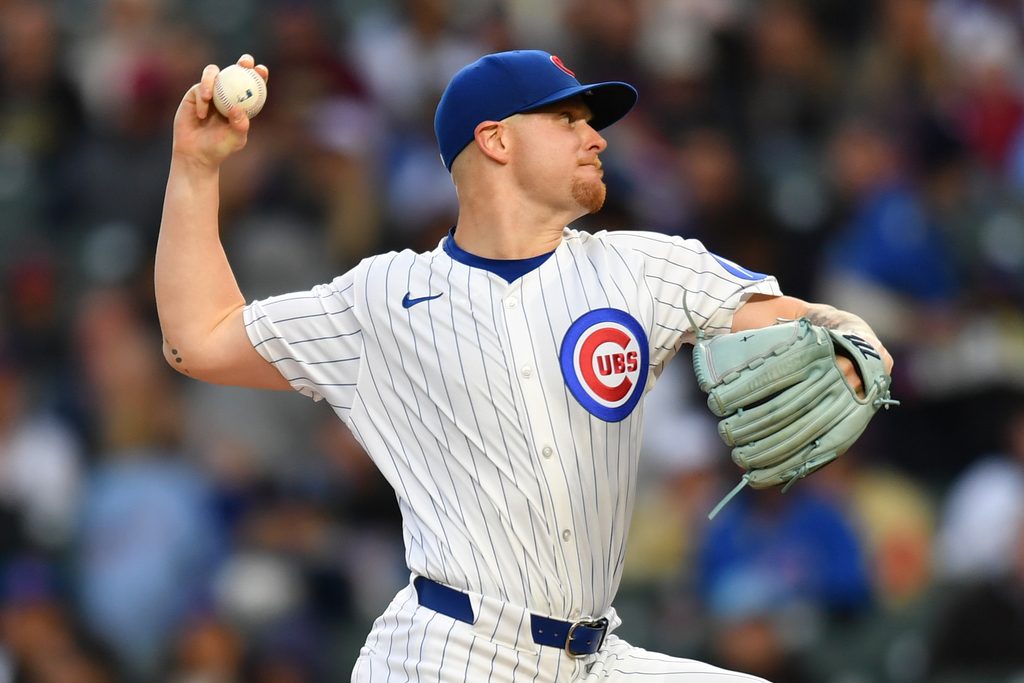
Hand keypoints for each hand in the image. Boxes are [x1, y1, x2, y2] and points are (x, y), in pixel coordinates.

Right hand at [171, 54, 268, 169]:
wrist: (196, 153)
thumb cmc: (220, 147)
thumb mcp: (235, 139)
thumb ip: (240, 125)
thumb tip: (237, 108)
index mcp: (242, 102)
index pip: (254, 84)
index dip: (259, 74)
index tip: (261, 70)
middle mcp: (228, 93)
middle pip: (237, 70)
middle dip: (244, 62)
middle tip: (244, 64)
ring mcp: (211, 91)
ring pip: (213, 72)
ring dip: (211, 81)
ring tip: (208, 97)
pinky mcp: (194, 93)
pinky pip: (199, 88)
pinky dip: (201, 100)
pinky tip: (201, 115)